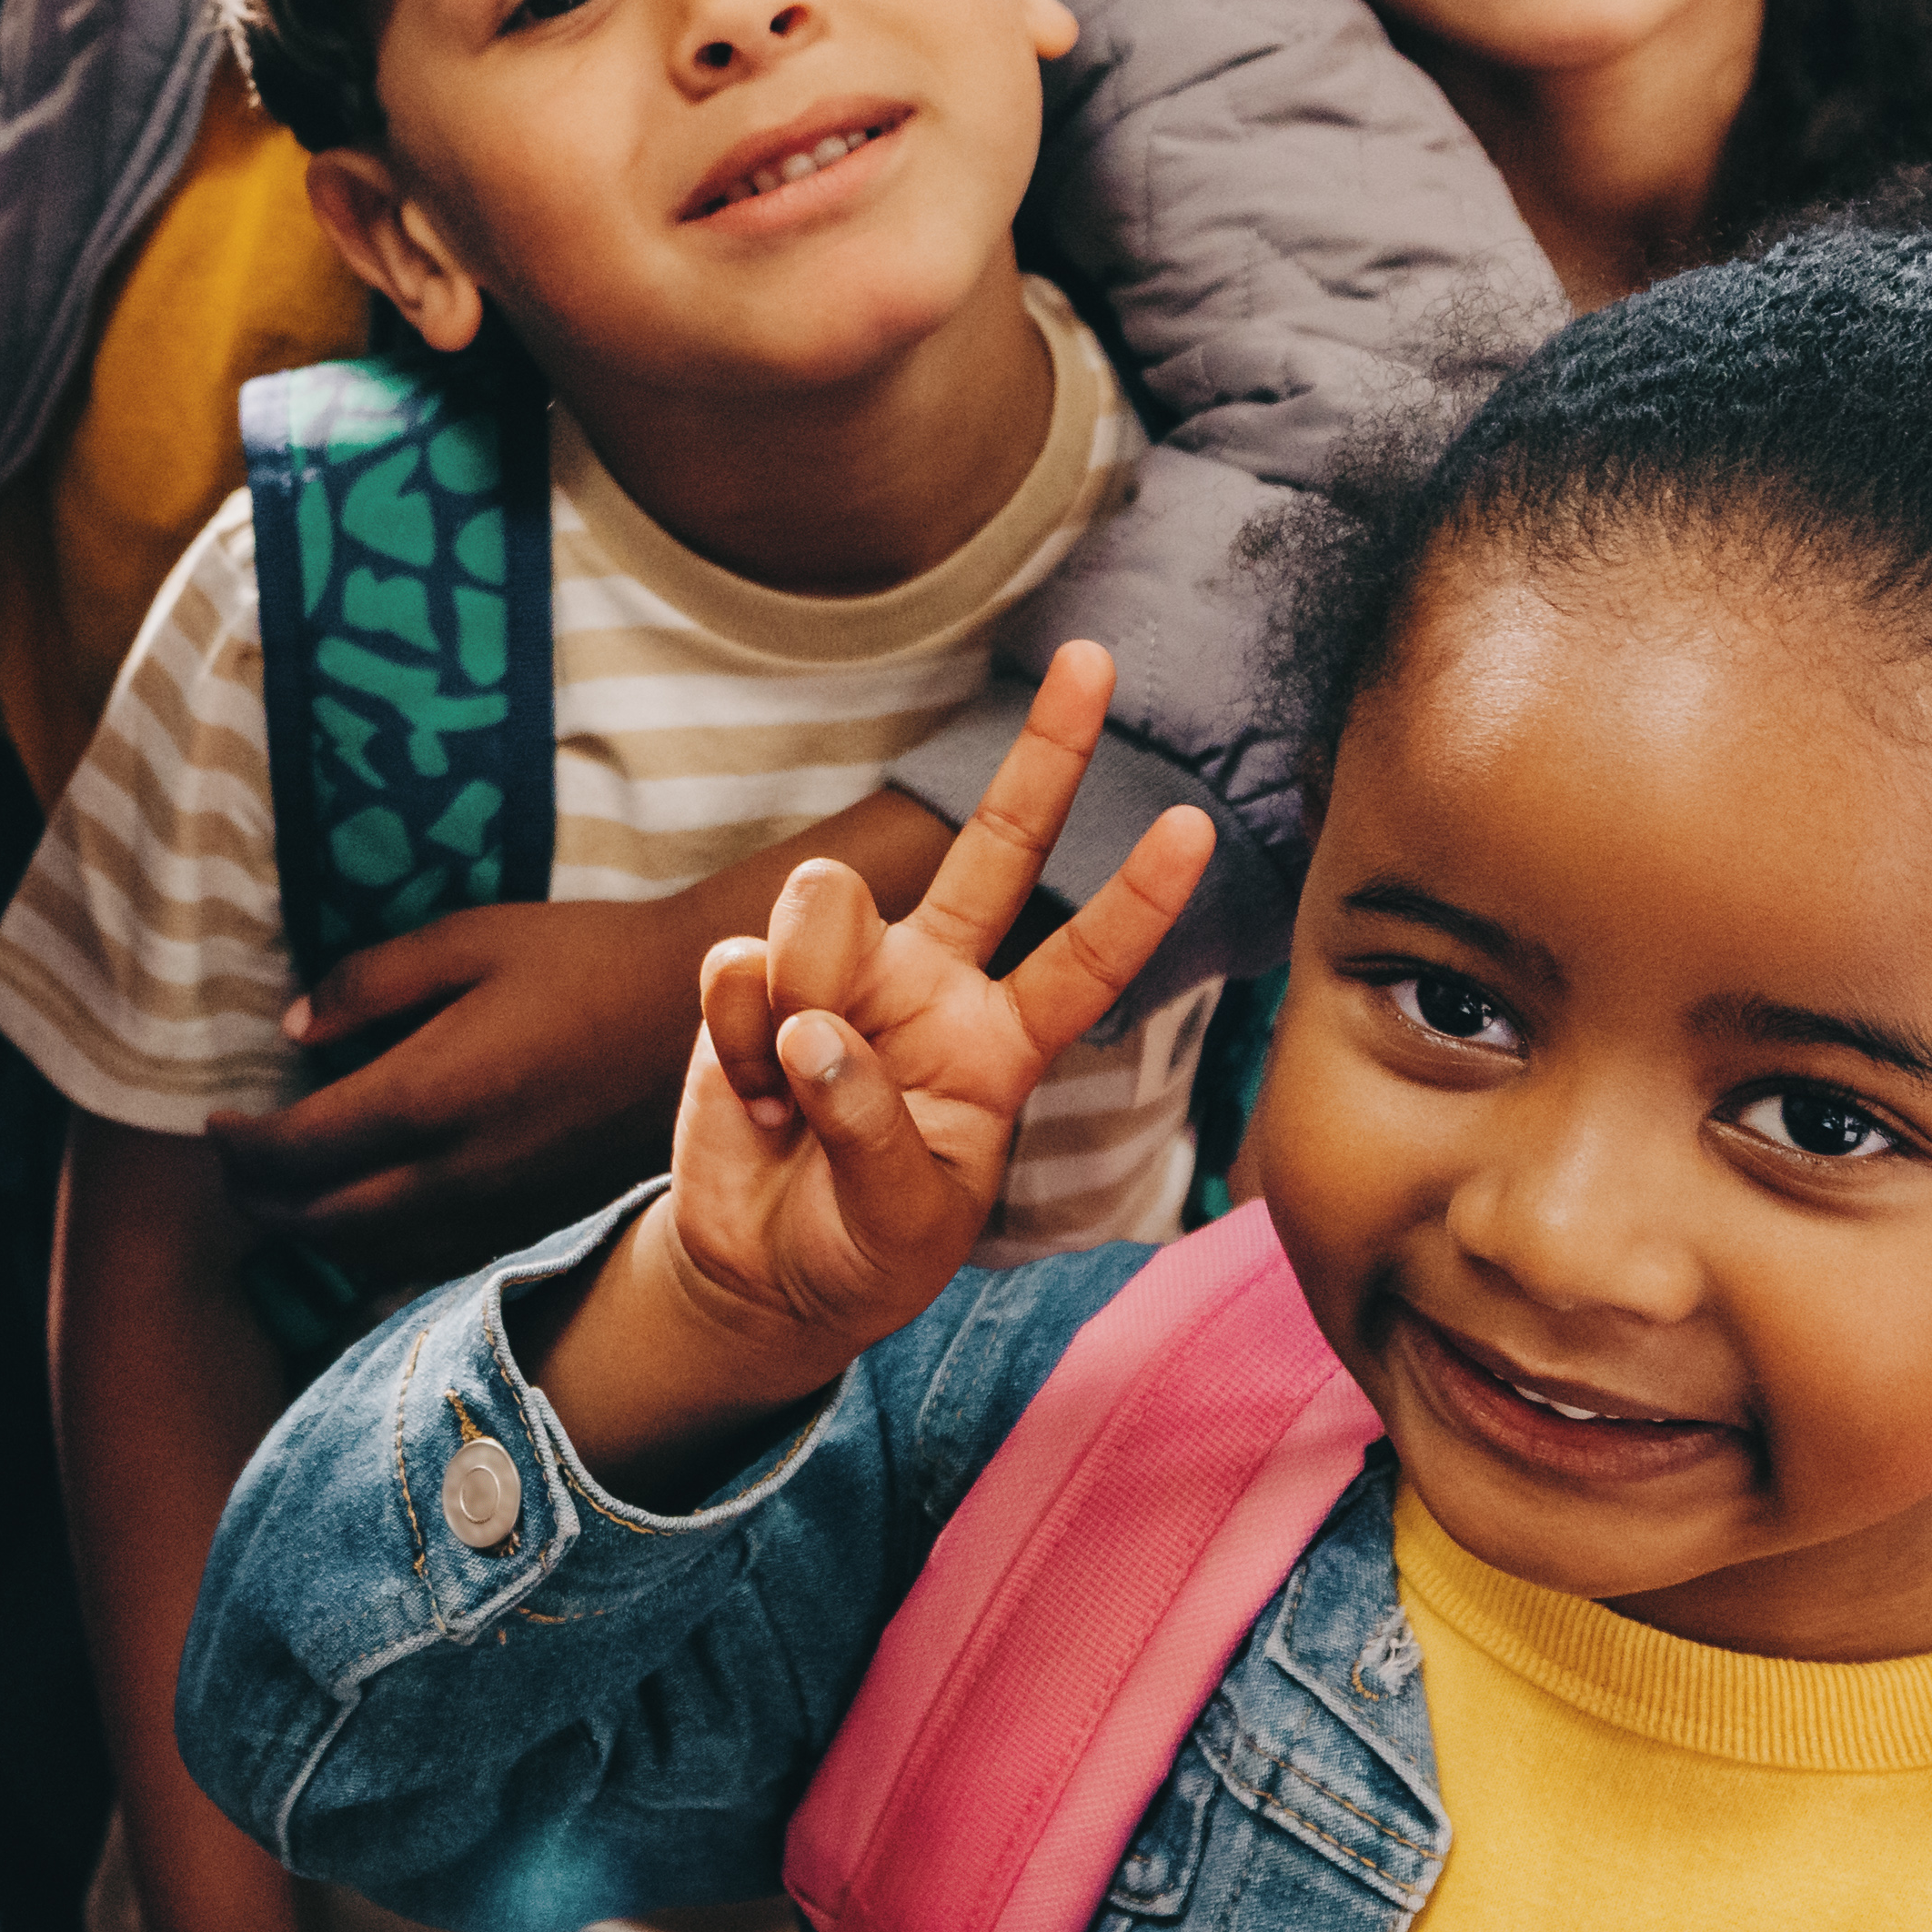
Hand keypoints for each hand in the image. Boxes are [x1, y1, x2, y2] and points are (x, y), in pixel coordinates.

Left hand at [204, 893, 723, 1284]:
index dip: (239, 1146)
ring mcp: (500, 1209)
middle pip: (320, 1219)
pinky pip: (432, 1264)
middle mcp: (457, 1170)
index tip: (215, 1123)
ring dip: (311, 1235)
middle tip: (232, 1167)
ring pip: (372, 1254)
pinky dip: (377, 1256)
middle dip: (258, 1201)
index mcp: (430, 1093)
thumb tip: (293, 1030)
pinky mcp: (536, 1224)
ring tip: (284, 1197)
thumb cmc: (585, 958)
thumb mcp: (471, 938)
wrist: (709, 1016)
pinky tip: (366, 1228)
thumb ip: (370, 984)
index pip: (297, 1151)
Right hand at [661, 644, 1208, 1376]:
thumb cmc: (860, 1251)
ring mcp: (839, 977)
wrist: (756, 1272)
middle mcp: (931, 985)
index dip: (1137, 897)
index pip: (1084, 962)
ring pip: (825, 908)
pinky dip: (733, 1041)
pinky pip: (738, 972)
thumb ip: (871, 1126)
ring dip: (800, 996)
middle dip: (1047, 753)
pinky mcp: (751, 985)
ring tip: (787, 1087)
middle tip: (1094, 659)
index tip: (1198, 825)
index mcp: (999, 1047)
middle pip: (995, 848)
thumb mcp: (902, 1222)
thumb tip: (812, 1026)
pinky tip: (747, 1096)